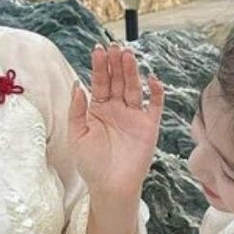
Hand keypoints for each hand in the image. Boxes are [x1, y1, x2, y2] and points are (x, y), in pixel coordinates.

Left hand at [69, 44, 164, 200]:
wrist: (110, 187)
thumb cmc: (91, 164)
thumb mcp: (76, 135)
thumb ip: (77, 110)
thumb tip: (77, 84)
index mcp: (99, 109)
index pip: (99, 82)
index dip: (99, 66)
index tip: (98, 50)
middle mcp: (117, 109)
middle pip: (117, 81)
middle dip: (115, 64)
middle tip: (114, 46)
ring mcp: (134, 116)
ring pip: (134, 88)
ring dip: (132, 72)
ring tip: (128, 55)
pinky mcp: (149, 126)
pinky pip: (155, 106)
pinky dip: (156, 93)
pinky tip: (153, 79)